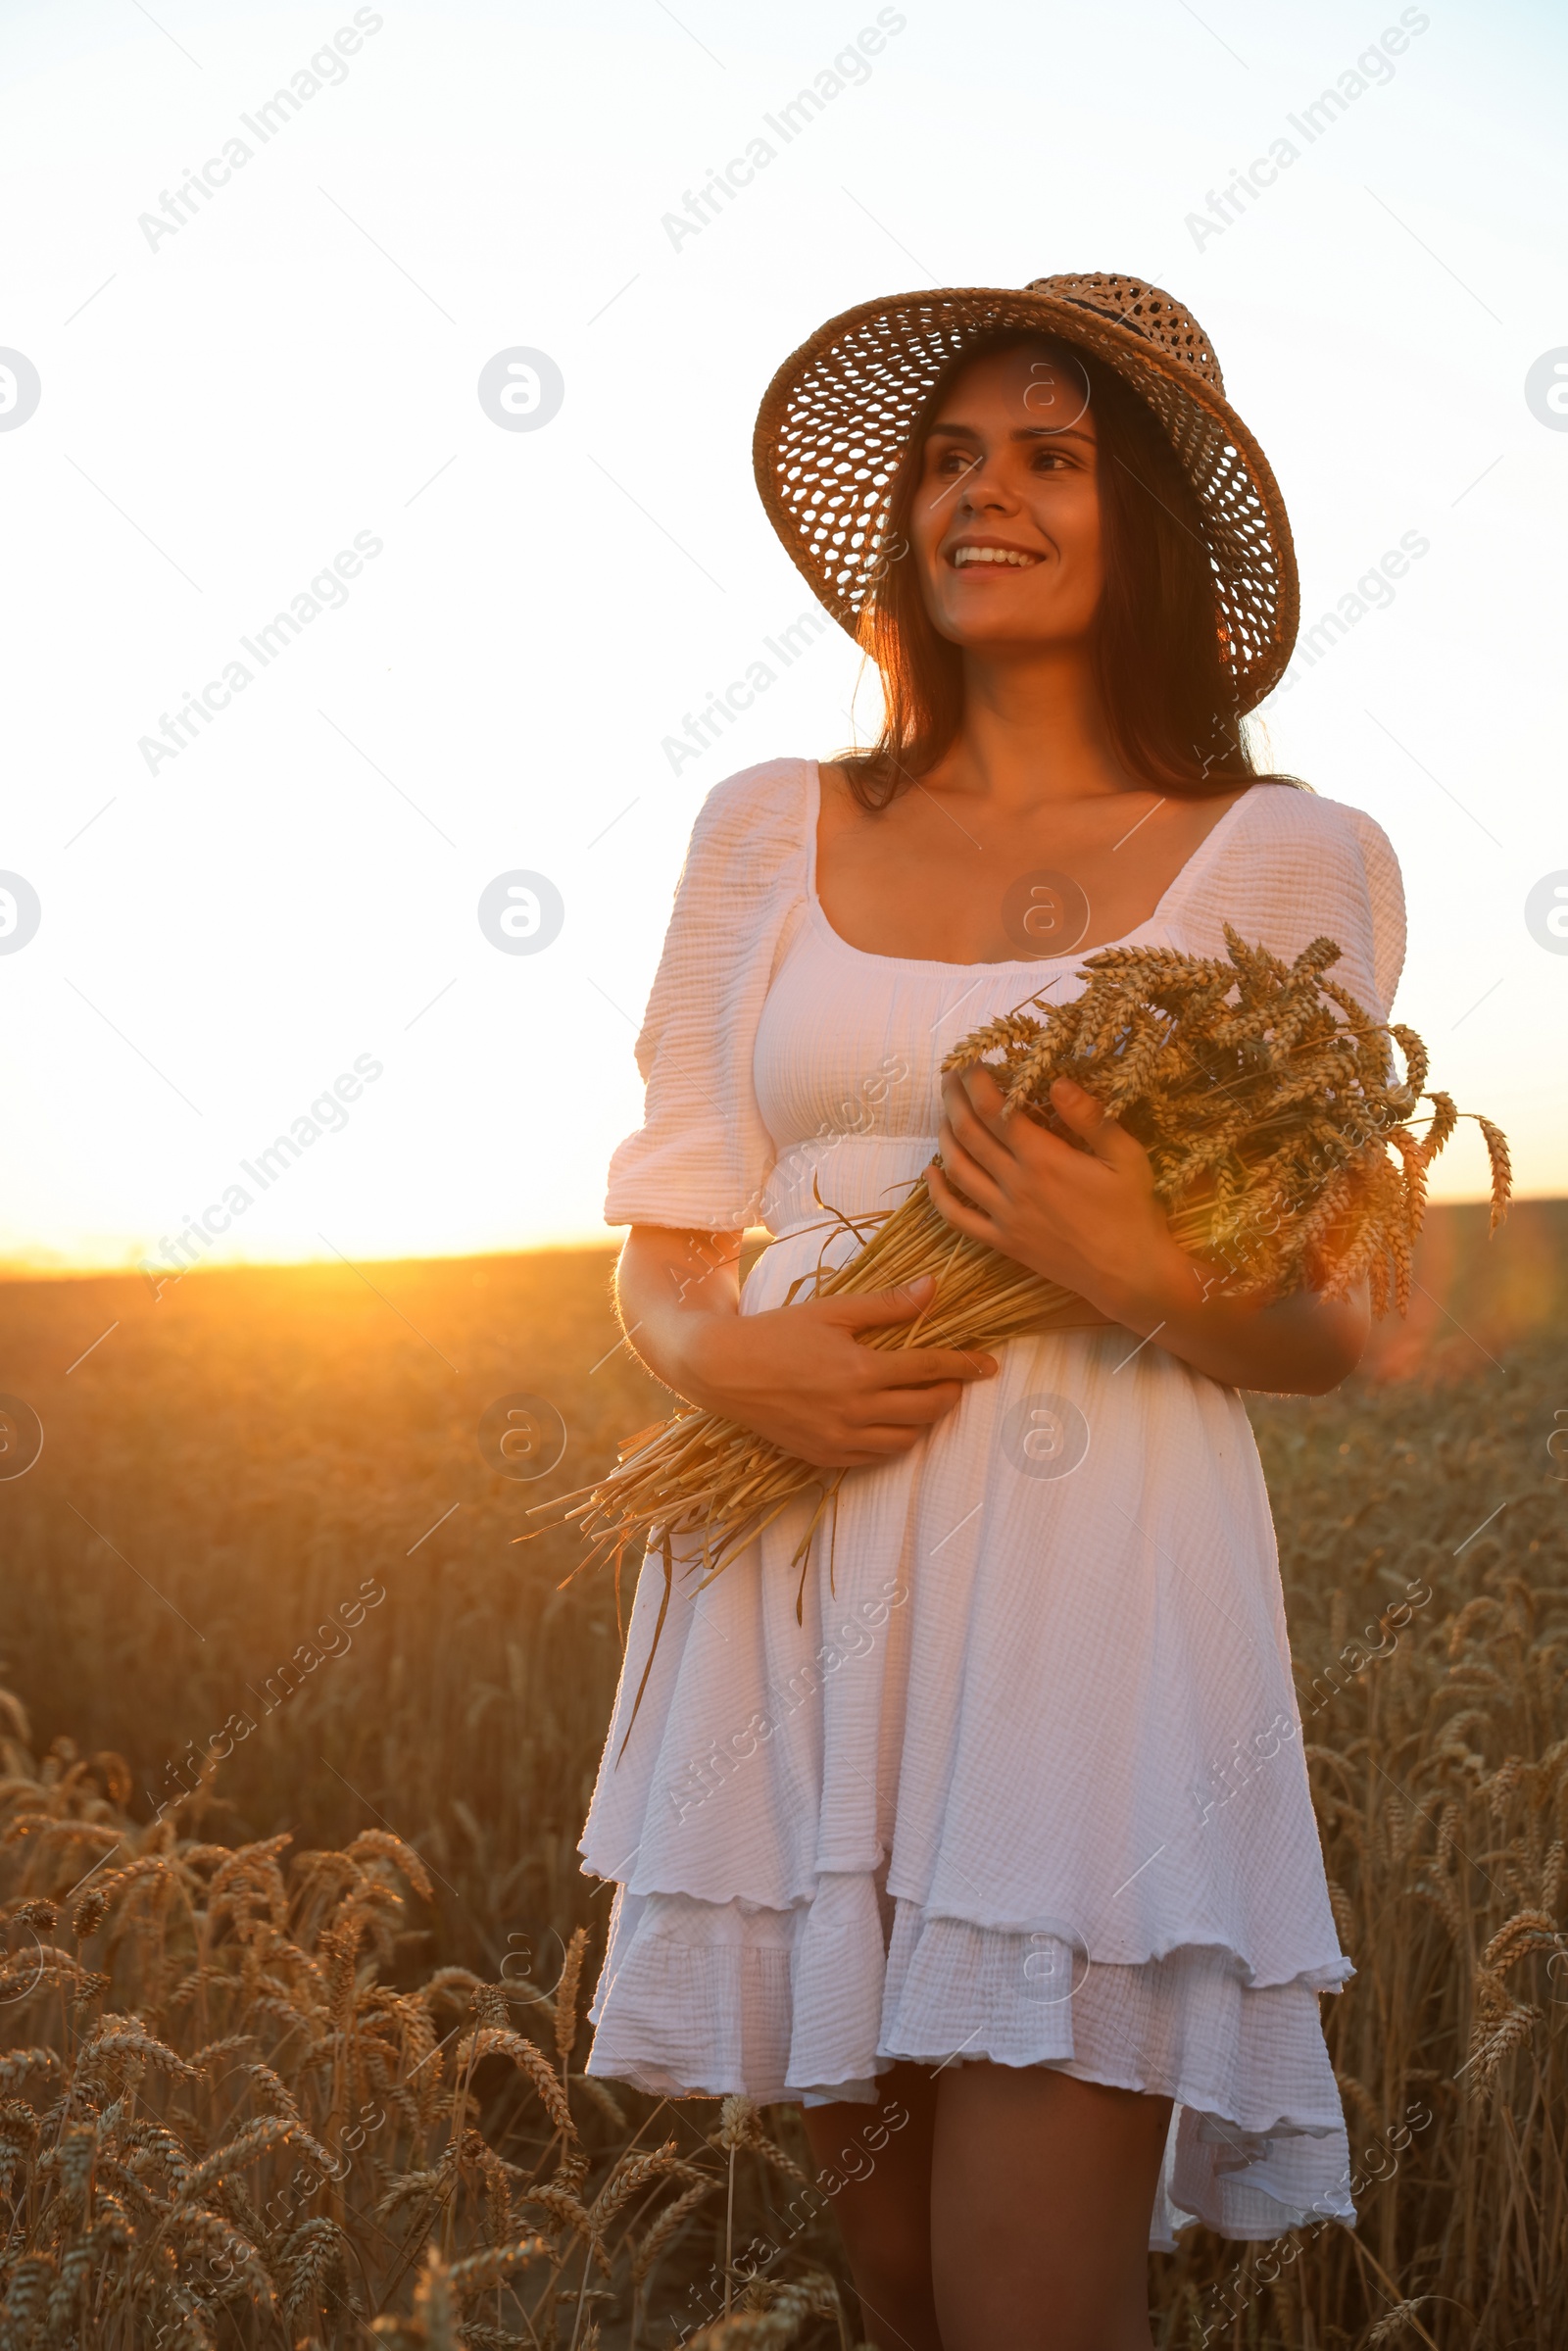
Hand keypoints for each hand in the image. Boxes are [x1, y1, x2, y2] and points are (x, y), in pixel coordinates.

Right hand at [682, 1274, 997, 1470]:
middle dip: (950, 1393)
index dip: (964, 1365)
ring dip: (925, 1420)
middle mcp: (855, 1411)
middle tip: (956, 1380)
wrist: (723, 1370)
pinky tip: (893, 1423)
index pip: (929, 1368)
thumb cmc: (777, 1333)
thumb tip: (933, 1288)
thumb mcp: (833, 1311)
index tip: (987, 1364)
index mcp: (861, 1370)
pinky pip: (875, 1458)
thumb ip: (887, 1305)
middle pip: (926, 1409)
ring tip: (926, 1400)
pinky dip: (894, 1442)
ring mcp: (839, 1439)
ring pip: (906, 1440)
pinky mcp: (824, 1457)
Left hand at [925, 1067, 1196, 1330]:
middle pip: (969, 1133)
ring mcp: (1004, 1215)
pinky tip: (931, 1172)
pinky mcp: (1003, 1242)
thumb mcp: (1125, 1156)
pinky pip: (958, 1218)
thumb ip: (1089, 1117)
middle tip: (950, 1076)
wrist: (1129, 1274)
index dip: (977, 1082)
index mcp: (1043, 1158)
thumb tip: (1056, 1080)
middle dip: (954, 1099)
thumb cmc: (1133, 1212)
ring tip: (945, 1113)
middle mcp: (1015, 1184)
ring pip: (958, 1169)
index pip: (995, 1110)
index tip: (972, 1061)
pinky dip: (938, 1194)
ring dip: (945, 1136)